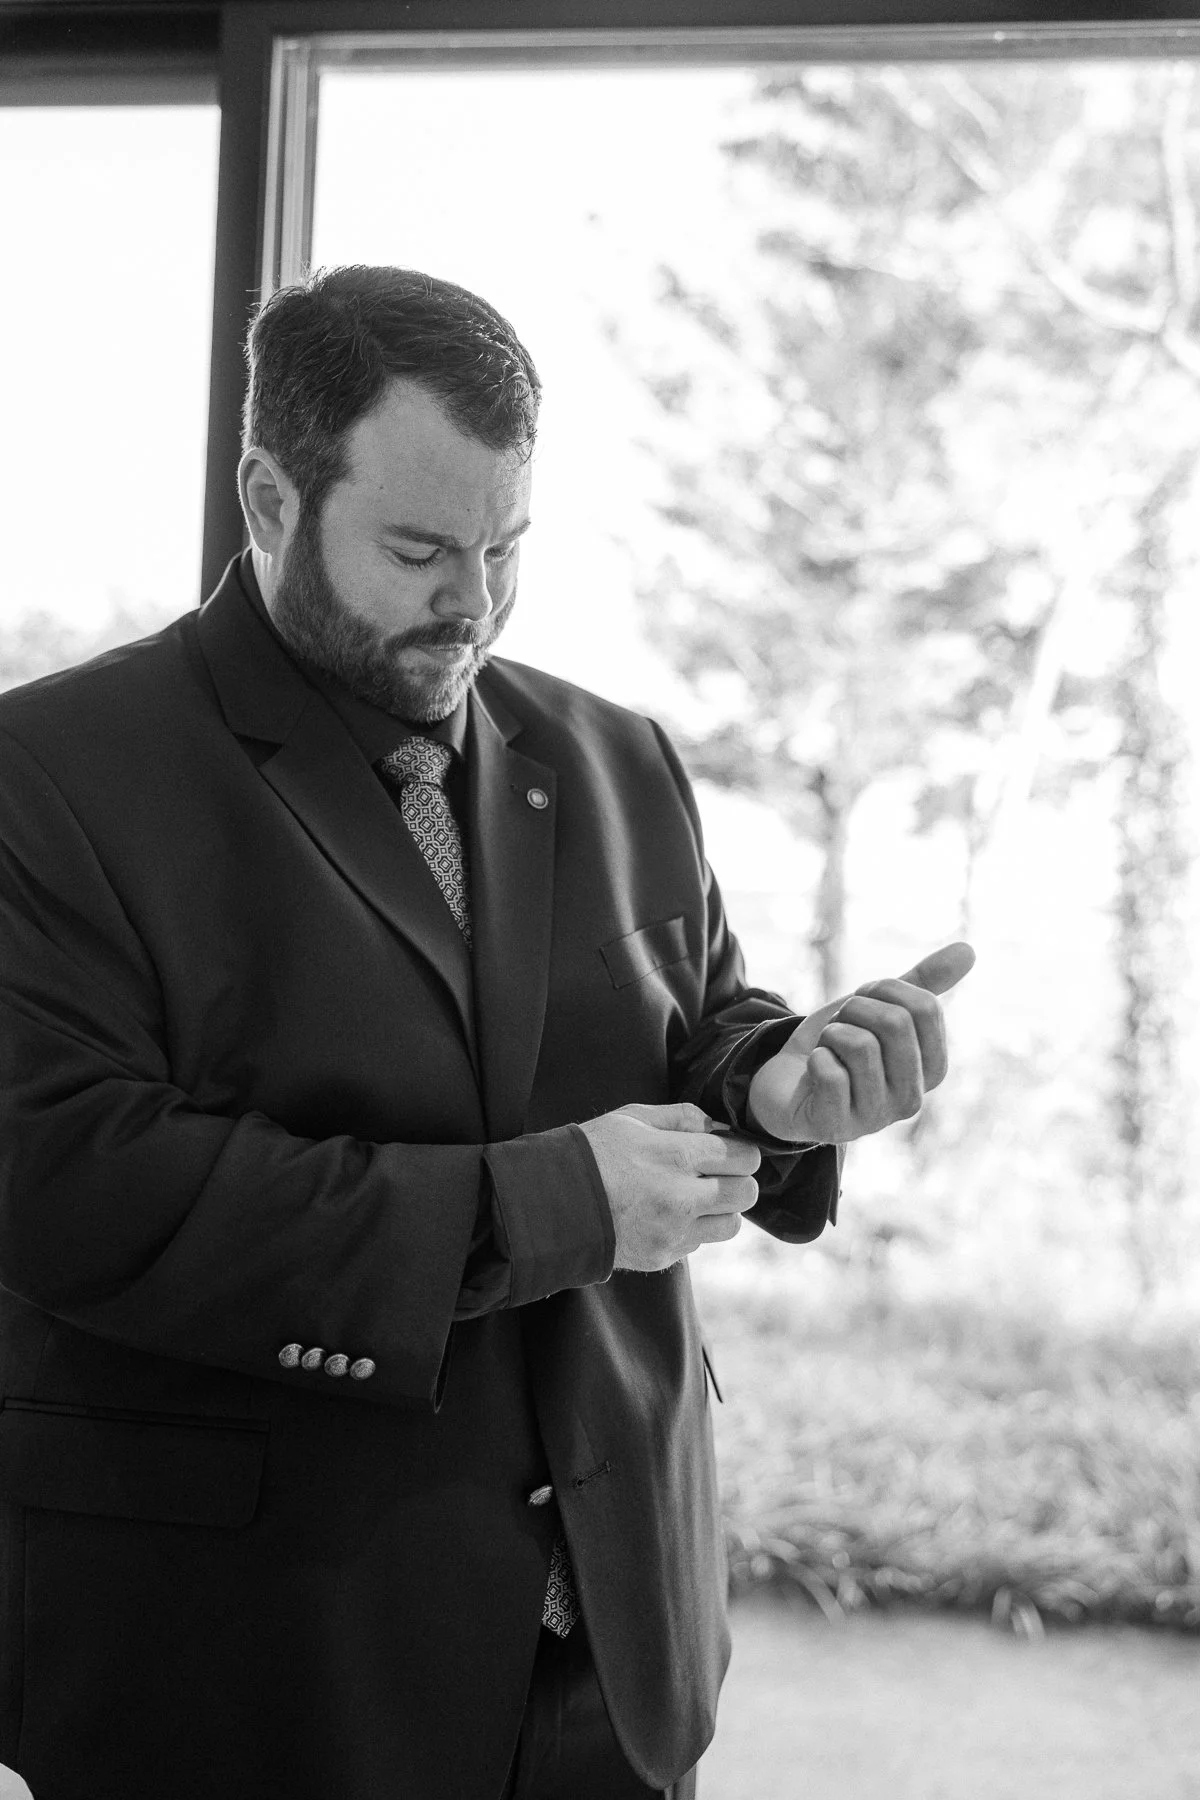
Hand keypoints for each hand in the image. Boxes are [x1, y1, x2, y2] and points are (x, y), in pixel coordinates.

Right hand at [578, 1102, 761, 1271]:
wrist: (551, 1204)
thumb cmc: (590, 1153)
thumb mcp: (631, 1117)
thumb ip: (681, 1117)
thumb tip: (717, 1126)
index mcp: (677, 1156)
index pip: (744, 1157)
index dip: (741, 1151)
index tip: (729, 1151)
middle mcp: (683, 1197)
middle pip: (746, 1192)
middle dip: (737, 1179)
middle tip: (716, 1173)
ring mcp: (674, 1231)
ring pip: (731, 1224)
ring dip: (721, 1209)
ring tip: (694, 1197)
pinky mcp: (663, 1255)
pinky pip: (698, 1243)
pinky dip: (691, 1229)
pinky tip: (665, 1214)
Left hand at [746, 941, 975, 1144]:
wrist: (785, 1082)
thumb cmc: (841, 1044)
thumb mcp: (880, 1006)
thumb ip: (924, 982)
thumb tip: (969, 948)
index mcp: (932, 1069)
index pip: (926, 1008)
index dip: (883, 990)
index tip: (864, 1003)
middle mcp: (912, 1099)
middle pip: (895, 1023)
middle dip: (855, 1010)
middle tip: (840, 1026)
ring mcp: (875, 1118)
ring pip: (860, 1045)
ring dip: (832, 1034)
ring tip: (829, 1050)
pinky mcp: (836, 1126)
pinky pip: (830, 1073)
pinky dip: (815, 1058)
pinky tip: (815, 1072)